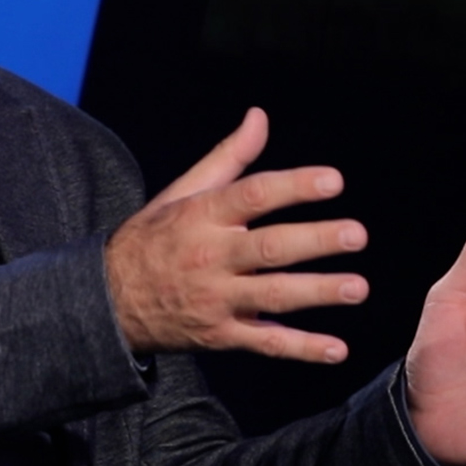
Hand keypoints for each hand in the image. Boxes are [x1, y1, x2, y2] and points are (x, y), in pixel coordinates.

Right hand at [105, 108, 369, 360]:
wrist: (107, 301)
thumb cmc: (153, 239)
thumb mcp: (181, 192)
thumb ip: (228, 157)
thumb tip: (260, 116)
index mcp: (202, 216)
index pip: (252, 195)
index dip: (294, 186)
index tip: (334, 181)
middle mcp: (210, 257)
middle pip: (268, 248)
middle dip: (315, 241)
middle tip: (356, 234)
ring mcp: (215, 299)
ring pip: (272, 296)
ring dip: (317, 293)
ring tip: (358, 287)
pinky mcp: (219, 335)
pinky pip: (264, 343)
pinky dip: (301, 348)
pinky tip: (337, 349)